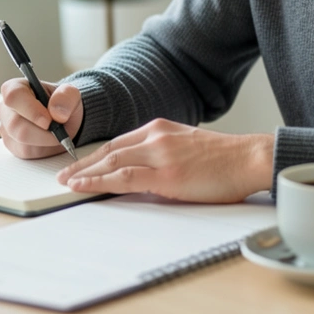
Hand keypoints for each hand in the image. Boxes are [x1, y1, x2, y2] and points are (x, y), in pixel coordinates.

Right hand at [0, 77, 84, 158]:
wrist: (63, 120)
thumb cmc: (62, 103)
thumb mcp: (71, 94)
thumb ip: (66, 97)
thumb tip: (56, 113)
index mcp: (16, 87)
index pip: (13, 96)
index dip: (30, 110)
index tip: (48, 121)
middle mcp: (5, 107)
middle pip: (15, 125)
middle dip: (42, 133)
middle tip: (59, 131)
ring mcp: (5, 127)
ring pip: (21, 142)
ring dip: (44, 141)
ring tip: (55, 133)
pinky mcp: (10, 144)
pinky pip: (25, 152)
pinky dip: (42, 149)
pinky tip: (47, 140)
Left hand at [57, 119, 274, 202]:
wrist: (250, 159)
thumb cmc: (226, 159)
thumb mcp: (188, 147)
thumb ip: (165, 154)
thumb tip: (145, 174)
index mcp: (161, 128)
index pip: (119, 141)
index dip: (96, 154)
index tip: (80, 163)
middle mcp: (156, 136)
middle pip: (109, 149)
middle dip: (83, 163)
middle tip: (63, 174)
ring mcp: (160, 153)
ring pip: (111, 161)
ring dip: (84, 173)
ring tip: (66, 183)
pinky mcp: (166, 173)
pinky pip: (123, 177)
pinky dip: (98, 181)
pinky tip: (83, 186)